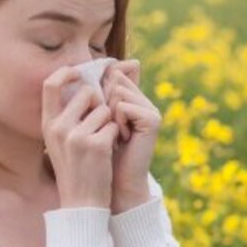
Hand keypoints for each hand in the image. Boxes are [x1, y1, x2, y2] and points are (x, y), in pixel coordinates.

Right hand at [42, 65, 120, 208]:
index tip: (78, 72)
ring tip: (101, 142)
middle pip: (86, 93)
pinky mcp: (97, 145)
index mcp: (48, 125)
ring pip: (104, 110)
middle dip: (99, 103)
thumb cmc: (75, 168)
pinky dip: (116, 136)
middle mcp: (59, 128)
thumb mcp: (60, 142)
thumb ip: (66, 116)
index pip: (50, 85)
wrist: (82, 202)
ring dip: (109, 122)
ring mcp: (77, 136)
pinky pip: (114, 125)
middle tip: (100, 122)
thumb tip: (83, 87)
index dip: (65, 72)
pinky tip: (108, 152)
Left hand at [101, 59, 161, 212]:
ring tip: (116, 133)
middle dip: (103, 103)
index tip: (101, 118)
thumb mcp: (93, 118)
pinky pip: (124, 106)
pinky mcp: (153, 119)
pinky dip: (117, 122)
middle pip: (114, 80)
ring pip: (118, 91)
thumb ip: (96, 93)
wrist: (114, 182)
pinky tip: (123, 138)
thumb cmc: (99, 152)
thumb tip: (99, 64)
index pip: (113, 73)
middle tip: (109, 128)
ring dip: (109, 114)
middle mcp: (143, 100)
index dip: (100, 92)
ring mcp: (150, 108)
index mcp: (131, 97)